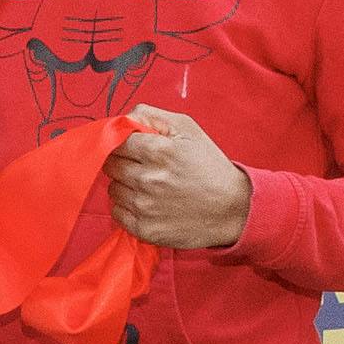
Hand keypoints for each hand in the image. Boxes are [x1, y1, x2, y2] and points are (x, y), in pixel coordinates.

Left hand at [108, 108, 252, 251]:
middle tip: (144, 168)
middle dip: (124, 163)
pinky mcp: (143, 229)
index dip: (125, 145)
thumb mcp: (188, 129)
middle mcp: (147, 179)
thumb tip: (123, 118)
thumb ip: (152, 115)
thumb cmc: (209, 166)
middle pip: (110, 166)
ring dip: (125, 186)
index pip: (115, 142)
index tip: (137, 150)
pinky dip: (127, 207)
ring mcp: (144, 206)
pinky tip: (147, 203)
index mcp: (158, 151)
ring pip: (112, 189)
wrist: (232, 209)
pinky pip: (117, 212)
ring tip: (149, 187)